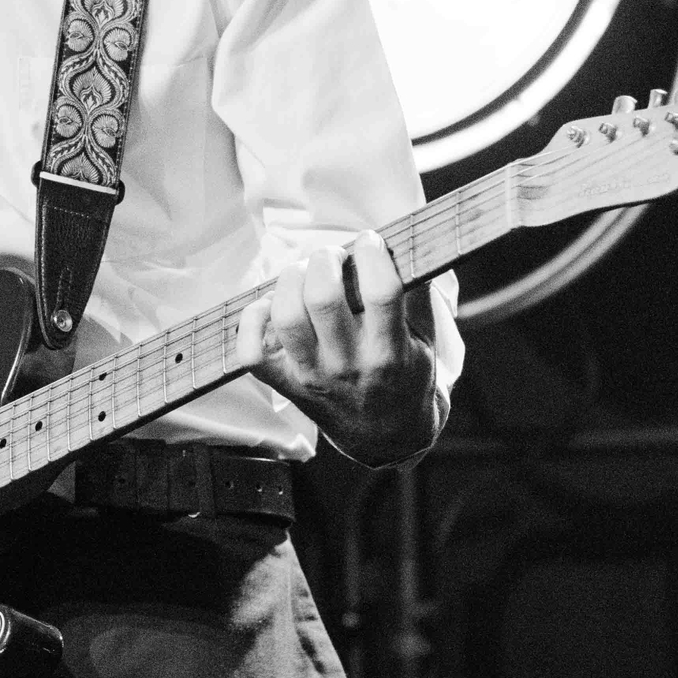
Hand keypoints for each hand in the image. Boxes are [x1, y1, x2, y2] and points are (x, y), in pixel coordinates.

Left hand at [233, 231, 444, 466]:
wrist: (386, 436)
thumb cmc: (406, 377)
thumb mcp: (425, 341)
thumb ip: (417, 295)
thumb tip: (403, 243)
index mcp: (389, 351)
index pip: (380, 292)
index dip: (372, 254)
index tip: (370, 241)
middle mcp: (348, 365)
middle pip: (323, 298)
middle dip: (325, 260)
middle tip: (332, 255)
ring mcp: (313, 377)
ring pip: (286, 318)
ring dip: (290, 281)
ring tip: (303, 273)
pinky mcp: (287, 385)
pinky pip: (252, 354)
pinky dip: (252, 322)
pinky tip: (270, 305)